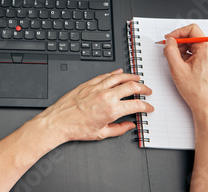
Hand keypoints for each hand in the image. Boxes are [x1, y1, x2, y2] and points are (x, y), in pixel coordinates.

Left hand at [36, 69, 153, 144]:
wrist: (58, 122)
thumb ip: (119, 129)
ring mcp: (97, 88)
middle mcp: (106, 96)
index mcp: (112, 110)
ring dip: (131, 77)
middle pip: (132, 87)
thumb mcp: (101, 134)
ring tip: (137, 79)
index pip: (136, 105)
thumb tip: (129, 125)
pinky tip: (120, 73)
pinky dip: (115, 73)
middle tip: (147, 91)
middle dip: (143, 88)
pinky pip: (105, 75)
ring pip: (119, 77)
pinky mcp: (88, 84)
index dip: (146, 106)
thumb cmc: (76, 128)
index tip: (149, 107)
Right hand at [163, 24, 207, 113]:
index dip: (177, 32)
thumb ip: (170, 50)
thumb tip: (169, 41)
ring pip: (194, 47)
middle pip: (192, 38)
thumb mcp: (177, 68)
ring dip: (182, 52)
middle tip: (170, 53)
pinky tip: (183, 68)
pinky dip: (188, 58)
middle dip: (179, 44)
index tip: (169, 39)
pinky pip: (197, 54)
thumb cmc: (196, 90)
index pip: (192, 29)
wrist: (207, 105)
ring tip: (177, 64)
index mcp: (206, 49)